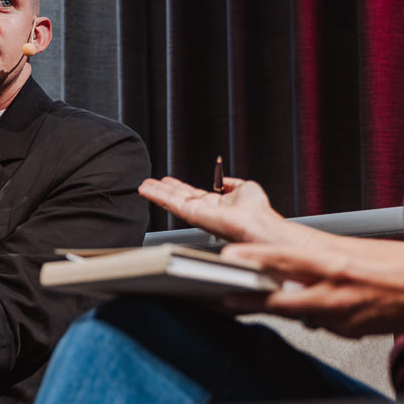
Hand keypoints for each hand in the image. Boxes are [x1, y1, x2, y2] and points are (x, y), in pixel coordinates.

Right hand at [140, 176, 287, 243]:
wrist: (259, 224)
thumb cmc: (258, 212)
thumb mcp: (245, 188)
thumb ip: (231, 183)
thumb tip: (224, 180)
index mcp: (216, 204)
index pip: (192, 194)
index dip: (179, 186)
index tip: (167, 180)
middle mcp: (205, 210)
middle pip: (179, 198)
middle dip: (163, 190)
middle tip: (148, 183)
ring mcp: (197, 214)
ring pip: (172, 201)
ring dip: (157, 193)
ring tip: (143, 185)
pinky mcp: (193, 215)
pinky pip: (172, 203)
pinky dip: (158, 196)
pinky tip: (148, 190)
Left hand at [217, 241, 403, 337]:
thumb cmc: (397, 265)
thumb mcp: (354, 252)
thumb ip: (322, 261)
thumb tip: (293, 265)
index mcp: (336, 264)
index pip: (286, 260)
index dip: (255, 260)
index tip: (230, 258)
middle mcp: (335, 292)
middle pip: (282, 299)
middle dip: (251, 299)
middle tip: (226, 296)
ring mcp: (341, 315)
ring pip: (297, 314)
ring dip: (275, 308)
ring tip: (248, 303)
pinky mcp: (348, 331)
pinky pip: (321, 324)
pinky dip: (312, 318)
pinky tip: (309, 312)